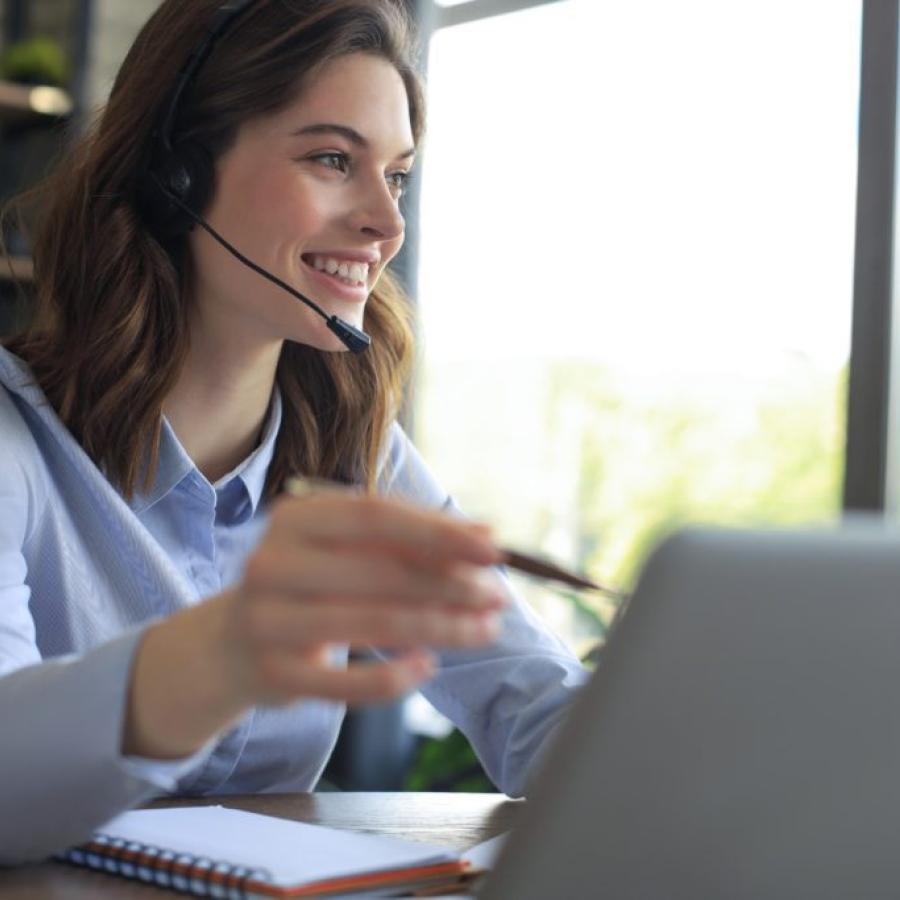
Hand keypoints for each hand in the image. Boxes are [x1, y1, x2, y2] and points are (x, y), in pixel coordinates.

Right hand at [219, 490, 505, 707]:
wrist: (230, 644)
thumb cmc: (308, 585)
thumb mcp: (343, 549)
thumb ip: (406, 540)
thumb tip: (485, 536)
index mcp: (296, 518)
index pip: (377, 515)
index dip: (439, 531)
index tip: (494, 546)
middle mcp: (273, 563)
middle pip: (379, 571)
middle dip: (450, 583)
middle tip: (498, 595)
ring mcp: (268, 621)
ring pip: (371, 624)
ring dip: (441, 627)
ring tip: (486, 629)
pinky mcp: (274, 675)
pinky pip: (345, 684)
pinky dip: (394, 678)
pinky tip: (429, 667)